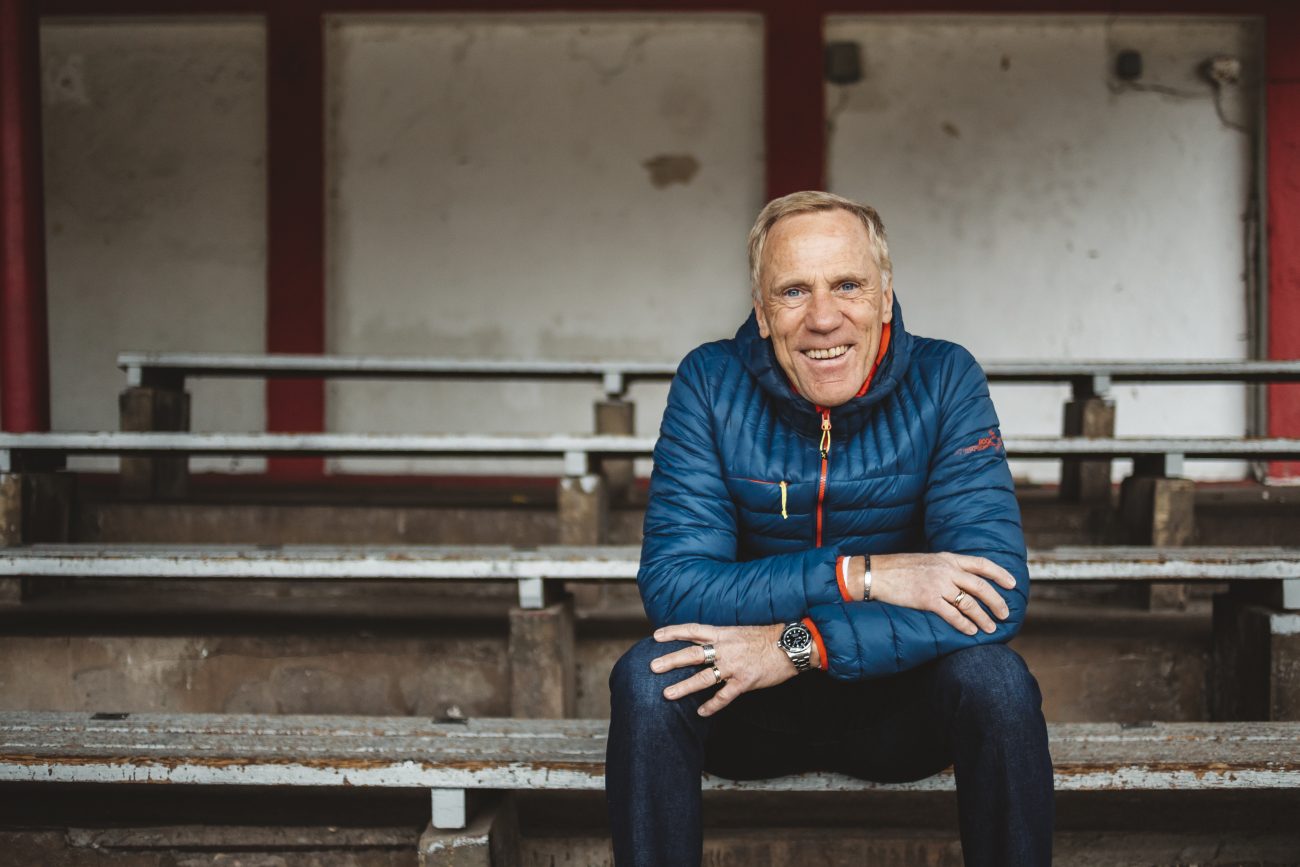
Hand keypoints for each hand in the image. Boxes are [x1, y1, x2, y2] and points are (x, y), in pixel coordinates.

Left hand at [649, 623, 799, 716]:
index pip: (692, 630)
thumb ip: (721, 638)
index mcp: (723, 634)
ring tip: (667, 694)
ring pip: (704, 677)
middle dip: (671, 660)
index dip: (673, 632)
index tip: (656, 636)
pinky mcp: (745, 682)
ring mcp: (734, 666)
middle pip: (692, 654)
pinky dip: (712, 705)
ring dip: (684, 686)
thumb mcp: (739, 631)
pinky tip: (701, 712)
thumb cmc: (765, 638)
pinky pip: (724, 696)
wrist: (790, 645)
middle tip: (652, 667)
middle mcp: (725, 649)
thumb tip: (704, 643)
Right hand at [868, 552, 1015, 635]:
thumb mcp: (927, 560)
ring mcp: (938, 584)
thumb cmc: (898, 568)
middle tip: (1005, 614)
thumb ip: (945, 568)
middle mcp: (946, 570)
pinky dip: (964, 624)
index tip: (1012, 583)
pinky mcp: (927, 599)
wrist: (876, 573)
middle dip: (997, 601)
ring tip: (990, 628)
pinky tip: (970, 631)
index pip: (981, 564)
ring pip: (969, 603)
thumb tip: (961, 581)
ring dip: (983, 617)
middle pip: (981, 586)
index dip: (999, 574)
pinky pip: (952, 614)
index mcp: (948, 558)